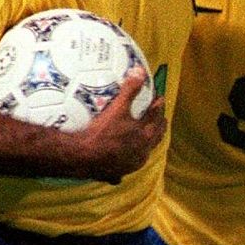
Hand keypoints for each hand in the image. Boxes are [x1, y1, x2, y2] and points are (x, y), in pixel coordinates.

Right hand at [74, 68, 165, 183]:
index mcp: (144, 136)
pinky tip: (119, 169)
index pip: (156, 118)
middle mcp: (141, 152)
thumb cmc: (102, 132)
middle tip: (161, 119)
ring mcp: (130, 165)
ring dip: (145, 146)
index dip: (158, 107)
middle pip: (155, 137)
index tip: (160, 99)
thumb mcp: (117, 108)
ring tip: (144, 140)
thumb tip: (139, 71)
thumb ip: (130, 89)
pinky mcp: (117, 174)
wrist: (83, 156)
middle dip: (159, 127)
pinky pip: (122, 171)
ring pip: (143, 155)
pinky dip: (122, 166)